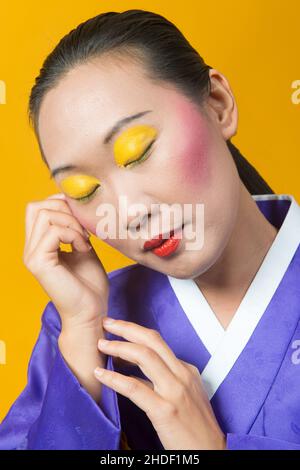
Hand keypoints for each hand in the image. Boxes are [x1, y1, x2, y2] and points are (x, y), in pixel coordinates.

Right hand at [23, 193, 108, 326]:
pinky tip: (83, 248)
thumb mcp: (83, 247)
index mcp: (38, 245)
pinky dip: (73, 235)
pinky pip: (54, 232)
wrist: (91, 312)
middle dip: (65, 211)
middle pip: (36, 207)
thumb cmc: (89, 285)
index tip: (81, 220)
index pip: (36, 208)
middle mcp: (30, 249)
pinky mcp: (39, 263)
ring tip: (84, 241)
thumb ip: (74, 228)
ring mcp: (32, 256)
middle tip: (84, 231)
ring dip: (72, 224)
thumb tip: (73, 205)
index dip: (59, 204)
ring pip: (45, 215)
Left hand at [94, 318, 225, 449]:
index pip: (157, 342)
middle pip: (151, 341)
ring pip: (144, 356)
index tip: (118, 329)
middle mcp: (182, 375)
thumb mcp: (186, 395)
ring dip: (118, 347)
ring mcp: (174, 391)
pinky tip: (100, 374)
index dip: (134, 332)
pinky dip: (114, 378)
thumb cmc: (196, 427)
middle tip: (107, 323)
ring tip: (101, 345)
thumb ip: (166, 380)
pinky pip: (135, 388)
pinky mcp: (165, 410)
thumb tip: (137, 372)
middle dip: (126, 328)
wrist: (211, 452)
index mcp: (187, 370)